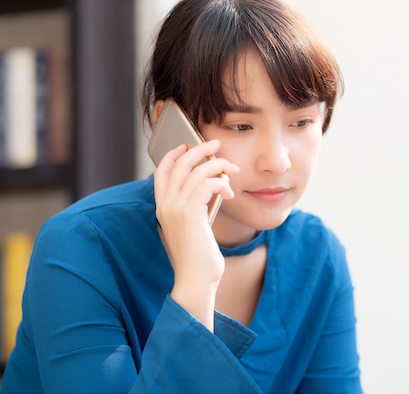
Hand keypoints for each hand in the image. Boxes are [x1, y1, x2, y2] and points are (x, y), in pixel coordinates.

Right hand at [153, 139, 239, 329]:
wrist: (196, 279)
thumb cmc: (198, 256)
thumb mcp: (193, 226)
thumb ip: (195, 206)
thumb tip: (211, 185)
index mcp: (163, 207)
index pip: (161, 171)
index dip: (173, 154)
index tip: (188, 145)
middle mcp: (165, 204)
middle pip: (178, 163)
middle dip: (199, 149)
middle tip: (216, 143)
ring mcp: (176, 208)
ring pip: (197, 170)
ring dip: (218, 165)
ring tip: (233, 169)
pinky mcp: (190, 212)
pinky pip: (208, 183)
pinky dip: (222, 182)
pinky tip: (230, 193)